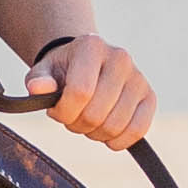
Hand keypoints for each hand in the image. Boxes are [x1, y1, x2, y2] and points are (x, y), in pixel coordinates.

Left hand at [23, 29, 155, 150]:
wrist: (87, 64)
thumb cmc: (62, 71)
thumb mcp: (43, 71)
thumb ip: (38, 80)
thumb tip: (38, 88)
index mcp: (92, 46)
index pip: (80, 92)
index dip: (64, 112)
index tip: (56, 110)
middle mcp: (120, 58)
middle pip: (96, 113)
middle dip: (77, 124)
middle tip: (71, 117)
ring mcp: (138, 78)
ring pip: (115, 125)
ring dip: (95, 133)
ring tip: (86, 120)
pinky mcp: (149, 97)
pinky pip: (138, 130)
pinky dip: (118, 141)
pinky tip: (105, 134)